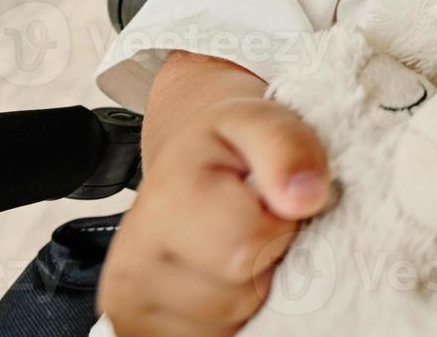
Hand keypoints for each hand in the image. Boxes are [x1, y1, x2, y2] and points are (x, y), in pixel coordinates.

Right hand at [96, 96, 329, 336]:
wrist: (188, 169)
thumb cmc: (228, 149)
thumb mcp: (261, 120)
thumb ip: (288, 147)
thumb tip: (306, 196)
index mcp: (163, 203)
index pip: (248, 245)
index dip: (279, 225)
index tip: (271, 201)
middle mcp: (132, 264)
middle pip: (239, 295)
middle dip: (264, 262)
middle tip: (254, 226)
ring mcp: (130, 309)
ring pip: (228, 325)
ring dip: (248, 292)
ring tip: (235, 250)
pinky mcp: (141, 335)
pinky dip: (229, 318)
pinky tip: (220, 280)